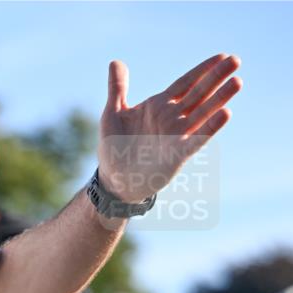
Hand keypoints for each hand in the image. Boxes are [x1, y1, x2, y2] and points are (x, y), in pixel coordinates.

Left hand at [99, 53, 241, 202]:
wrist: (113, 180)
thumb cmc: (113, 149)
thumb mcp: (112, 114)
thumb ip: (117, 88)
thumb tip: (116, 62)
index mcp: (159, 106)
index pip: (185, 83)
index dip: (202, 70)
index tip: (221, 56)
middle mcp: (172, 118)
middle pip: (199, 94)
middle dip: (216, 78)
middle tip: (236, 61)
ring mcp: (176, 136)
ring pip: (202, 113)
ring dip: (219, 99)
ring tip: (237, 82)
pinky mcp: (177, 154)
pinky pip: (197, 139)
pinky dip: (210, 127)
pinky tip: (225, 114)